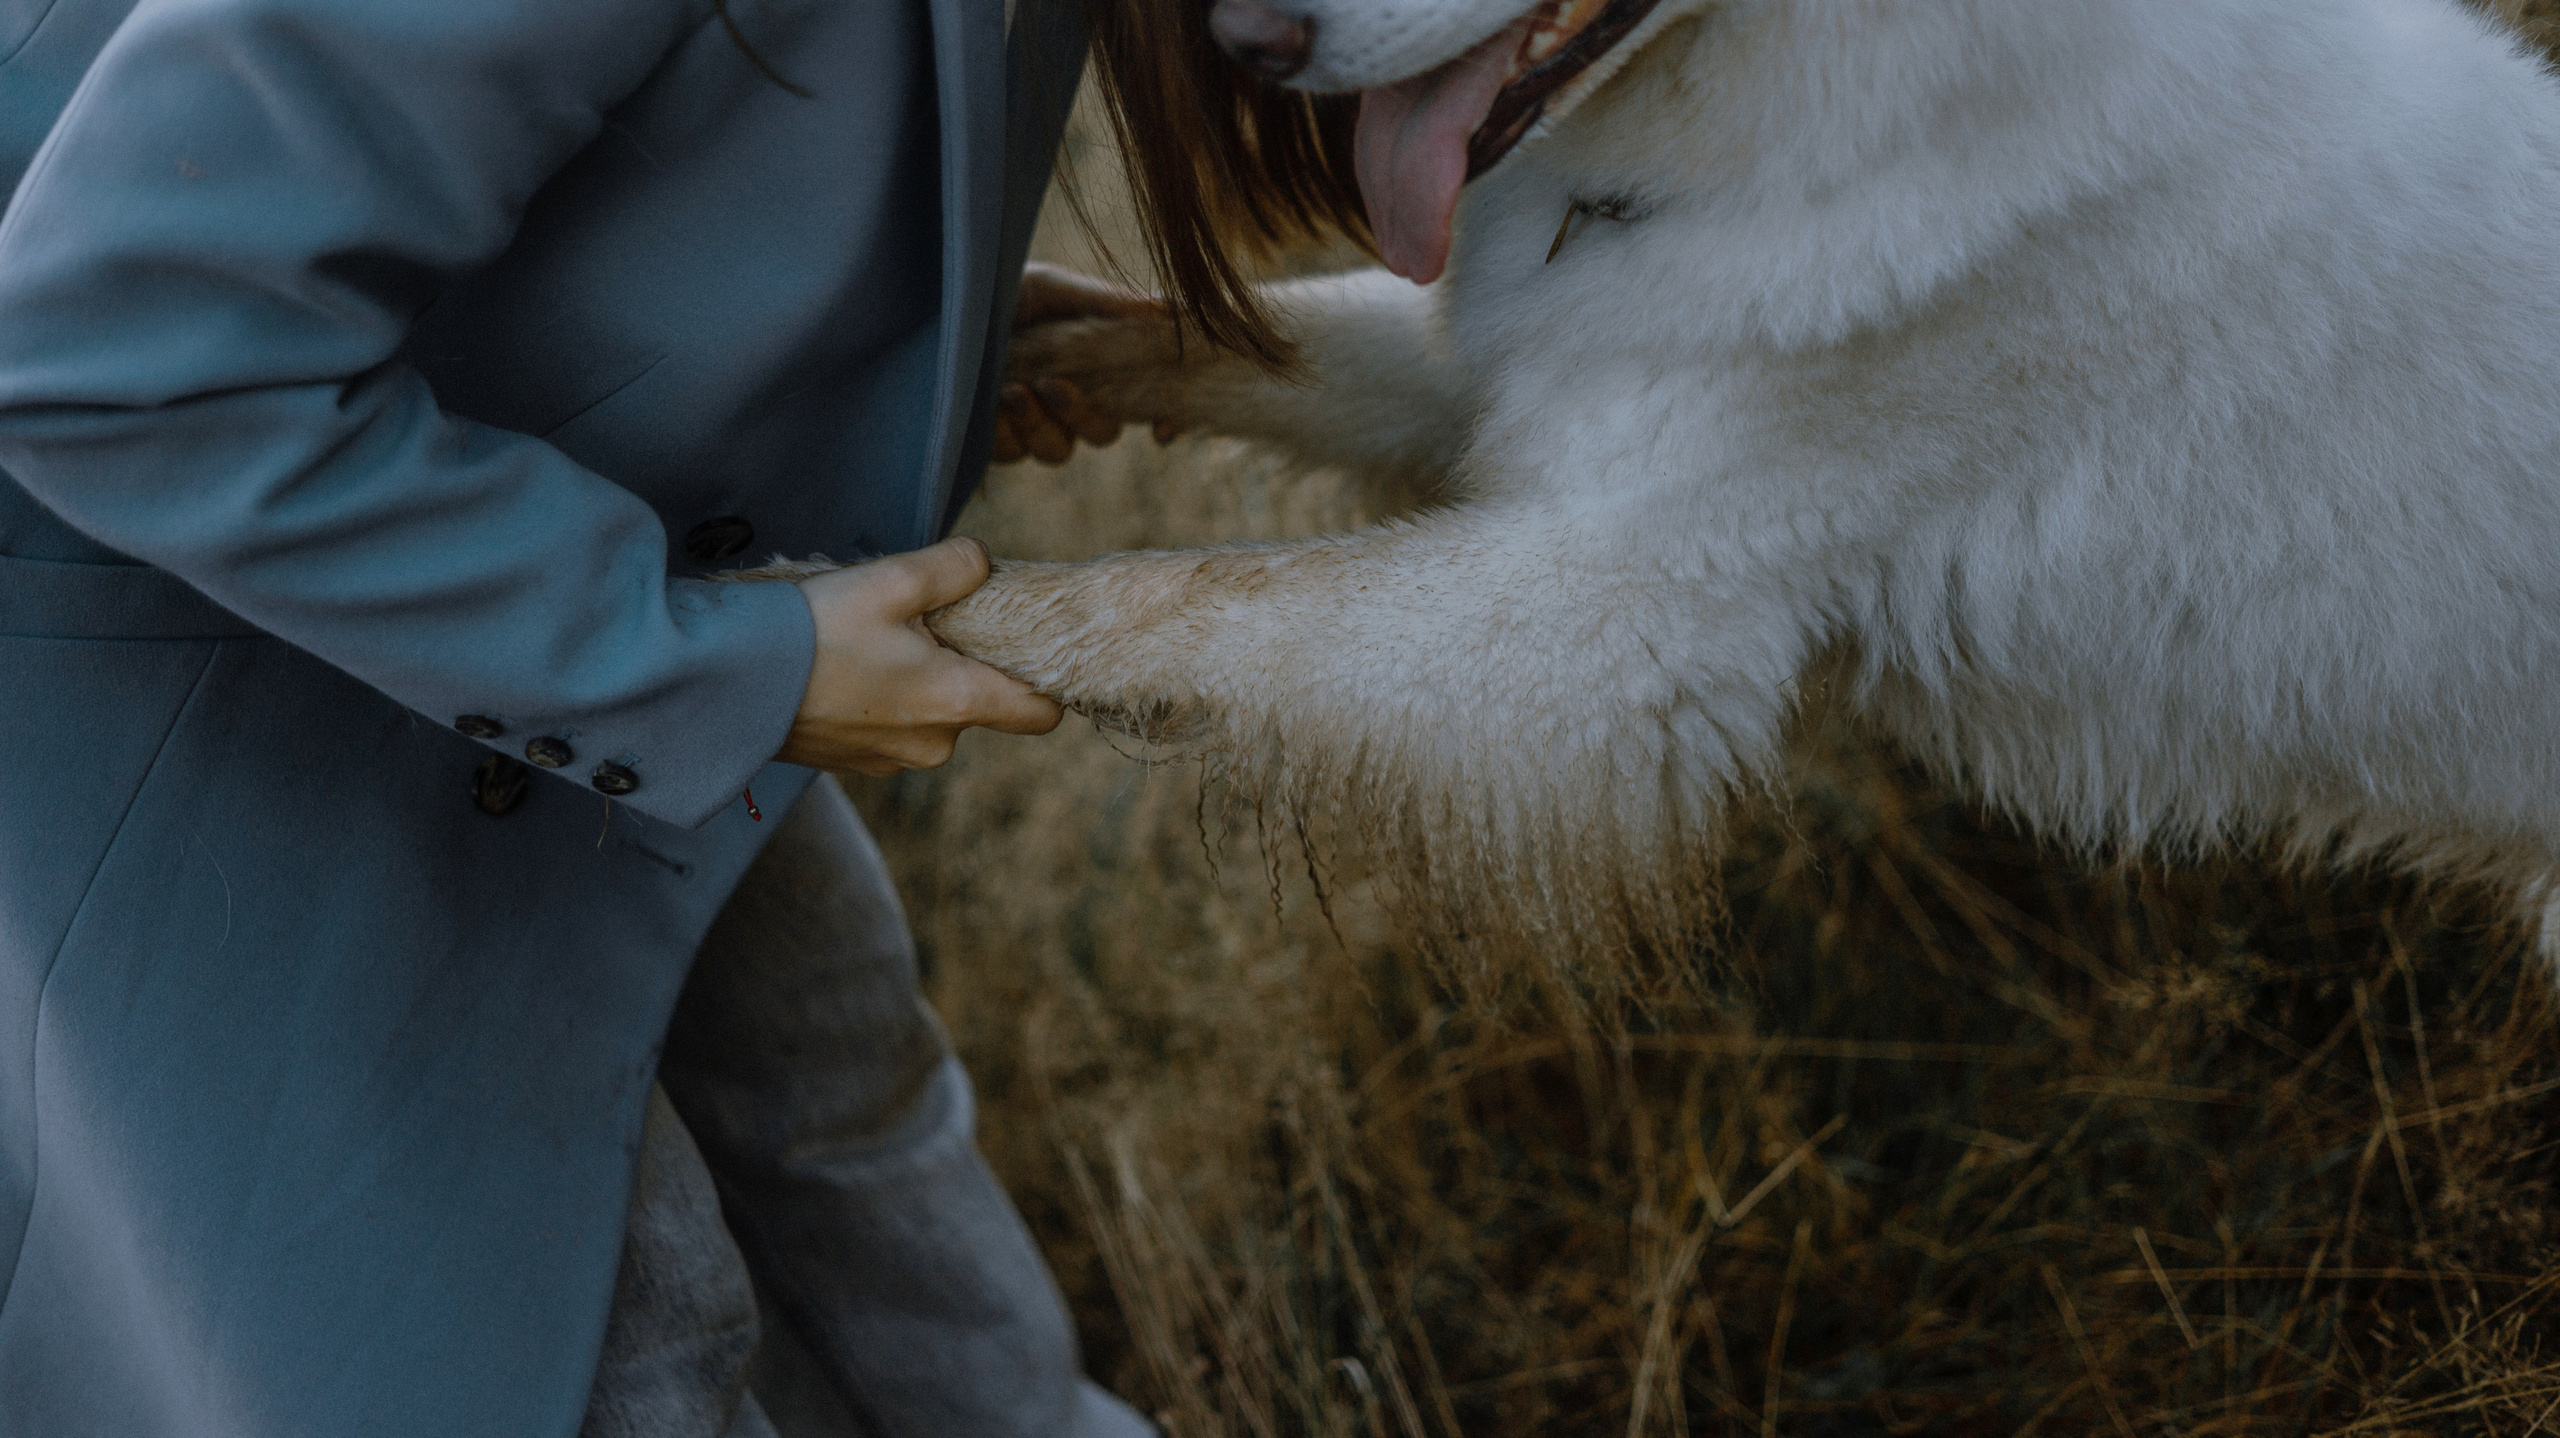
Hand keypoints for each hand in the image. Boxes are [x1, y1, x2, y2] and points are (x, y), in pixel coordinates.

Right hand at [778, 538, 1062, 775]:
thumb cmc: (814, 630)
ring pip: (933, 714)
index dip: (1045, 680)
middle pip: (980, 704)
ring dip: (919, 680)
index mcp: (955, 702)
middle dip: (963, 663)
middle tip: (921, 622)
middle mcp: (933, 744)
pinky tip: (847, 666)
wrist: (729, 683)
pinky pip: (892, 726)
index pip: (1041, 713)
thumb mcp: (892, 579)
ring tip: (873, 640)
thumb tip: (983, 563)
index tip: (1028, 647)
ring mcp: (892, 759)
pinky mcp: (855, 761)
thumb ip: (954, 568)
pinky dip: (884, 698)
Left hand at [993, 262, 1184, 464]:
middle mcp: (1067, 400)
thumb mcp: (1053, 288)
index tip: (1162, 429)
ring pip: (1057, 451)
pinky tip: (990, 399)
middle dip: (1082, 415)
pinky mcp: (996, 440)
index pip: (1138, 403)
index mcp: (1093, 366)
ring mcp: (1032, 424)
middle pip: (1102, 434)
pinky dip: (1006, 430)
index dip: (1159, 420)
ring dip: (1040, 424)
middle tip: (1054, 384)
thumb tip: (1172, 310)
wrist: (939, 305)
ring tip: (1013, 388)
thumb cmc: (997, 289)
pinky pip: (1014, 453)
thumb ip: (1110, 303)